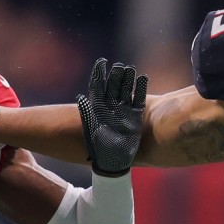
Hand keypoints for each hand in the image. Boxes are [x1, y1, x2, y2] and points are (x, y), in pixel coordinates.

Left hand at [77, 58, 147, 175]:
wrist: (115, 161)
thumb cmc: (100, 148)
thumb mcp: (93, 129)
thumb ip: (88, 113)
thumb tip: (80, 98)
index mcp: (99, 108)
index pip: (98, 87)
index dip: (100, 74)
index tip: (102, 62)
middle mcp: (111, 107)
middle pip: (113, 86)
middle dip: (115, 75)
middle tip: (118, 65)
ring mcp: (124, 110)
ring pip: (126, 90)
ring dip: (127, 79)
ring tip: (129, 68)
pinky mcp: (136, 116)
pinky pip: (139, 99)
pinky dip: (141, 89)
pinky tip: (142, 77)